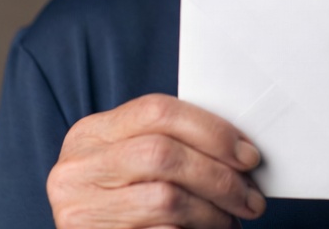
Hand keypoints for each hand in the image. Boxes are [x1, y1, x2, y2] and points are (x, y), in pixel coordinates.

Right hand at [47, 94, 264, 228]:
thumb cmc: (119, 198)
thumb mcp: (128, 161)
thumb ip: (168, 145)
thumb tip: (237, 151)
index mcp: (91, 134)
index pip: (157, 111)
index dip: (211, 130)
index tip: (247, 155)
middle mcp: (78, 169)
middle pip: (163, 155)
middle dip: (219, 177)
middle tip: (250, 198)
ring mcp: (80, 211)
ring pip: (165, 200)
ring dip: (212, 213)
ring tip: (230, 220)